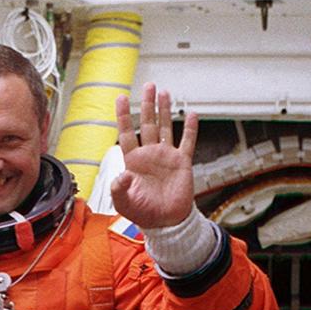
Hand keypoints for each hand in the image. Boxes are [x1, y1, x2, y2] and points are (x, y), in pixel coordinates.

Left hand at [111, 82, 199, 228]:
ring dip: (165, 111)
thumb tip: (121, 175)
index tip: (121, 98)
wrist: (166, 223)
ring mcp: (166, 157)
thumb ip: (119, 189)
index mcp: (133, 161)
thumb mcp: (124, 203)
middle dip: (147, 105)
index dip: (123, 116)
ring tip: (164, 93)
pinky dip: (190, 129)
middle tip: (149, 86)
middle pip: (147, 124)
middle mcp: (149, 155)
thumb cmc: (143, 213)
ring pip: (165, 128)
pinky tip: (191, 114)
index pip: (126, 133)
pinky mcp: (182, 163)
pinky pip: (187, 142)